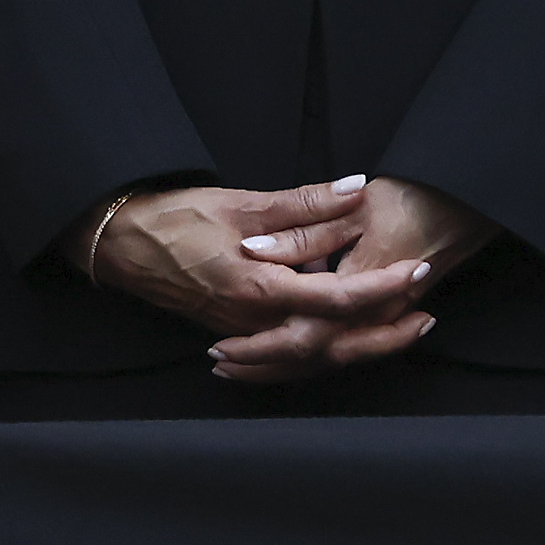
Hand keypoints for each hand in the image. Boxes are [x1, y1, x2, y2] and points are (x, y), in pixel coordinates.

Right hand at [90, 174, 494, 381]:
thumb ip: (303, 203)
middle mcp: (251, 320)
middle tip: (426, 319)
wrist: (117, 244)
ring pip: (311, 354)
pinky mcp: (238, 331)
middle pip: (331, 343)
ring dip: (360, 345)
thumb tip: (356, 189)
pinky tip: (351, 339)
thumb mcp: (240, 202)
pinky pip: (289, 353)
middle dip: (383, 335)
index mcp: (255, 288)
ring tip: (404, 328)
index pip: (334, 298)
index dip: (381, 287)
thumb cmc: (172, 219)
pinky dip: (324, 349)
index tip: (417, 270)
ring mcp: (243, 331)